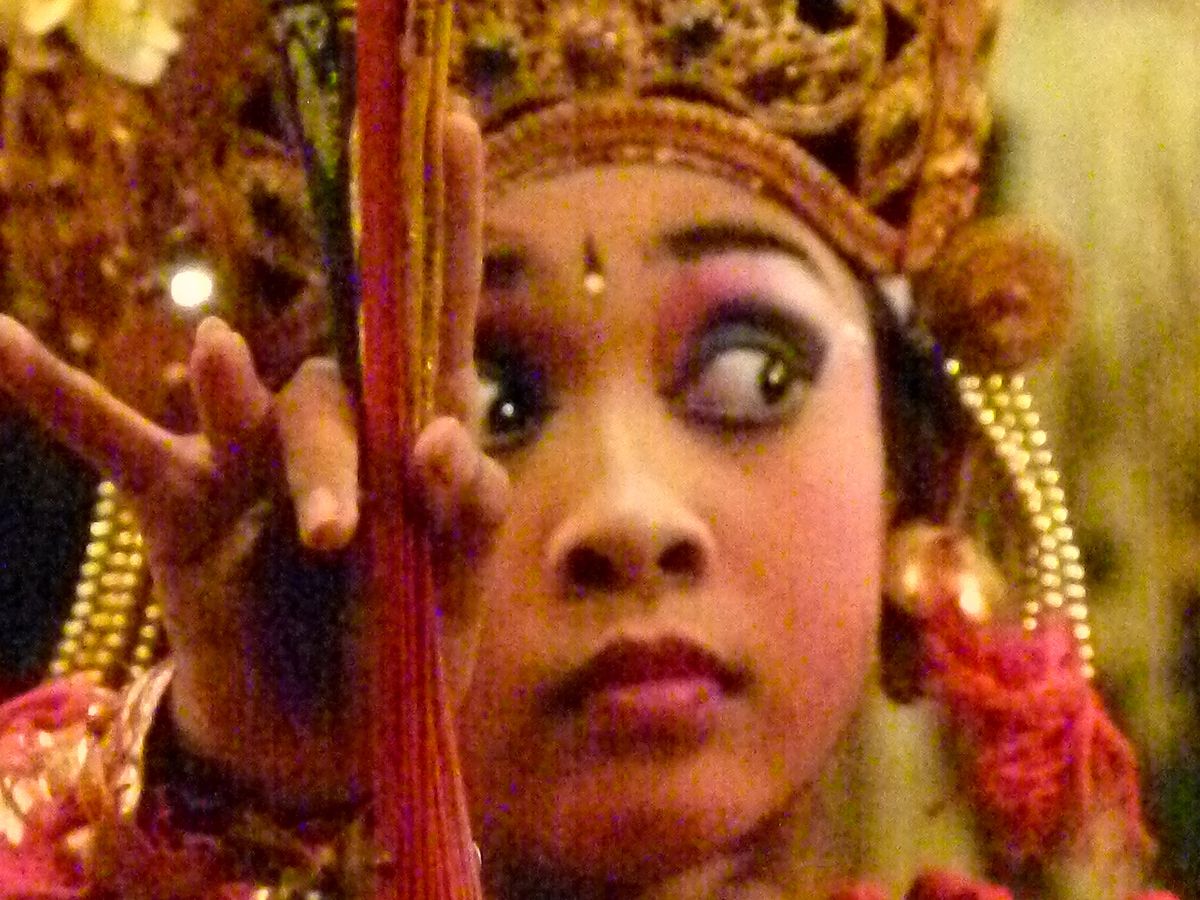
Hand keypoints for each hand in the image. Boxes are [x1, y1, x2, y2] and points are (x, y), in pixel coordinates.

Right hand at [0, 108, 506, 806]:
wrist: (328, 741)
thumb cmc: (404, 651)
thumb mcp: (460, 585)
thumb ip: (466, 509)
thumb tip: (440, 429)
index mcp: (415, 435)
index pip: (436, 312)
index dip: (446, 220)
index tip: (448, 127)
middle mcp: (334, 428)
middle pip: (333, 387)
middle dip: (334, 460)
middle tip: (336, 540)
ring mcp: (250, 461)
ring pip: (239, 411)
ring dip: (243, 431)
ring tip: (252, 437)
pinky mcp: (180, 507)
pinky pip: (111, 441)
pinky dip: (57, 396)